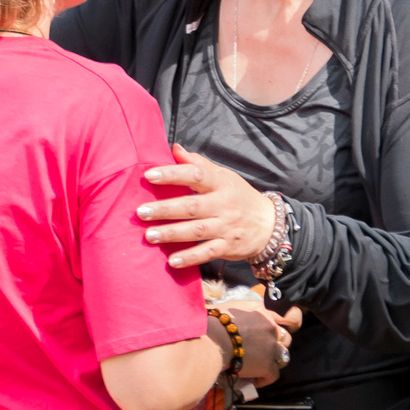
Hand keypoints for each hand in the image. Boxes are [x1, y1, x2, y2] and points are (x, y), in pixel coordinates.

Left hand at [140, 144, 277, 269]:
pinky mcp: (227, 246)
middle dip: (165, 209)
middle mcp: (224, 205)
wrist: (269, 224)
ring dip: (172, 234)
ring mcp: (226, 227)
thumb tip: (175, 149)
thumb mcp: (224, 176)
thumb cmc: (239, 196)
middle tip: (141, 212)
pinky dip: (190, 257)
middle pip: (192, 206)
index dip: (172, 174)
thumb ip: (198, 164)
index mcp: (221, 183)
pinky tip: (171, 261)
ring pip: (196, 231)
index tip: (149, 175)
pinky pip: (207, 252)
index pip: (196, 175)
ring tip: (149, 236)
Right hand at [210, 301, 298, 384]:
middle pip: (286, 338)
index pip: (288, 316)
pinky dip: (265, 378)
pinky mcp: (267, 365)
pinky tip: (254, 380)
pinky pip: (273, 375)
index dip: (291, 323)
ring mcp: (271, 347)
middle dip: (278, 345)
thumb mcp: (231, 307)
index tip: (285, 329)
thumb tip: (238, 316)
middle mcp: (271, 327)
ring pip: (283, 357)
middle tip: (264, 351)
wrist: (212, 339)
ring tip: (260, 367)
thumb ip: (243, 312)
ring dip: (273, 361)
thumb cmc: (212, 321)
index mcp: (263, 311)